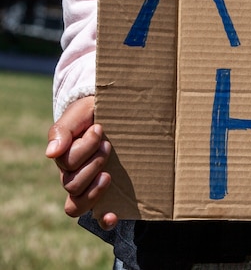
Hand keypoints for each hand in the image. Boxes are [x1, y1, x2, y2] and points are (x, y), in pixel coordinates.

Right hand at [45, 96, 118, 229]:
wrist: (115, 115)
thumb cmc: (93, 114)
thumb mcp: (78, 115)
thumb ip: (62, 131)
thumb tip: (51, 153)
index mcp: (64, 157)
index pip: (67, 163)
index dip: (84, 148)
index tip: (99, 128)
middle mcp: (73, 175)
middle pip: (72, 185)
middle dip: (93, 163)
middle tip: (108, 146)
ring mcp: (89, 187)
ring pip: (78, 203)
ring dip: (96, 188)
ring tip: (109, 173)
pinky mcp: (107, 195)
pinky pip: (98, 217)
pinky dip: (104, 220)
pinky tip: (112, 216)